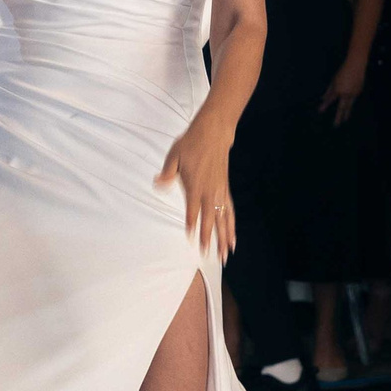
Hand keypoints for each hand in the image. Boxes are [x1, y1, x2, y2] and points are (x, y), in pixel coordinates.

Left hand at [155, 116, 236, 259]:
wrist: (213, 133)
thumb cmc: (191, 144)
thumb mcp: (174, 155)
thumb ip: (167, 173)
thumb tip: (157, 183)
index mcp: (195, 185)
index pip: (193, 211)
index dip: (192, 225)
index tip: (192, 240)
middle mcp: (209, 192)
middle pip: (211, 220)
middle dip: (210, 239)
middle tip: (210, 256)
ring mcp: (219, 192)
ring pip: (224, 220)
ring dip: (225, 238)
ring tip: (226, 255)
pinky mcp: (225, 190)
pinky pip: (230, 212)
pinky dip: (232, 226)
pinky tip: (233, 238)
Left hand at [319, 57, 366, 123]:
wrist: (356, 66)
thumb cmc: (342, 72)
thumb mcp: (333, 81)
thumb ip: (328, 91)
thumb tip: (322, 98)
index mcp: (338, 89)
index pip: (330, 100)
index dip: (324, 105)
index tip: (320, 111)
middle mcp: (346, 93)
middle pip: (341, 108)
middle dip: (338, 117)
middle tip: (335, 126)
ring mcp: (353, 93)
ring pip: (349, 106)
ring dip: (346, 114)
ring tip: (344, 120)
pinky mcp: (359, 92)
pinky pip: (353, 99)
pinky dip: (350, 103)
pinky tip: (349, 108)